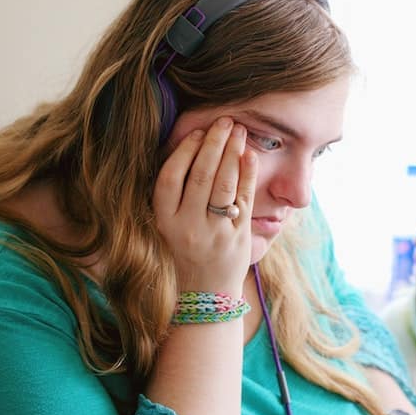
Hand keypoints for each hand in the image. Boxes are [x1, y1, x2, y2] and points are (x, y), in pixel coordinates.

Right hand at [153, 117, 258, 294]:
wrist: (205, 293)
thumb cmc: (187, 250)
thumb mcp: (169, 224)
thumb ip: (175, 194)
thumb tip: (190, 148)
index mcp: (164, 220)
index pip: (170, 177)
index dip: (183, 151)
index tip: (197, 131)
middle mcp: (186, 227)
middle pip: (199, 176)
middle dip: (214, 144)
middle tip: (225, 121)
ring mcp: (214, 233)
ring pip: (223, 186)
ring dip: (233, 154)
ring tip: (240, 131)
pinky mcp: (237, 239)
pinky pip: (244, 201)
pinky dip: (248, 176)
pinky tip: (250, 156)